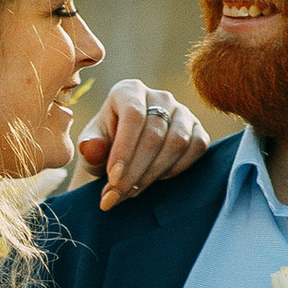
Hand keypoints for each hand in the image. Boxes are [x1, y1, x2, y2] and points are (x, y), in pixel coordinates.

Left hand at [71, 80, 211, 207]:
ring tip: (131, 193)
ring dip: (153, 173)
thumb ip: (90, 147)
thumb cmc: (104, 147)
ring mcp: (182, 112)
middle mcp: (159, 97)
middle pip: (154, 134)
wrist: (126, 155)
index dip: (124, 149)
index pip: (132, 116)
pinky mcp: (197, 129)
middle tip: (117, 196)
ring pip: (176, 143)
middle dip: (134, 171)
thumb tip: (92, 148)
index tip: (112, 179)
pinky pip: (196, 148)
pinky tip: (155, 180)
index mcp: (129, 91)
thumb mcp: (91, 147)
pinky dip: (176, 169)